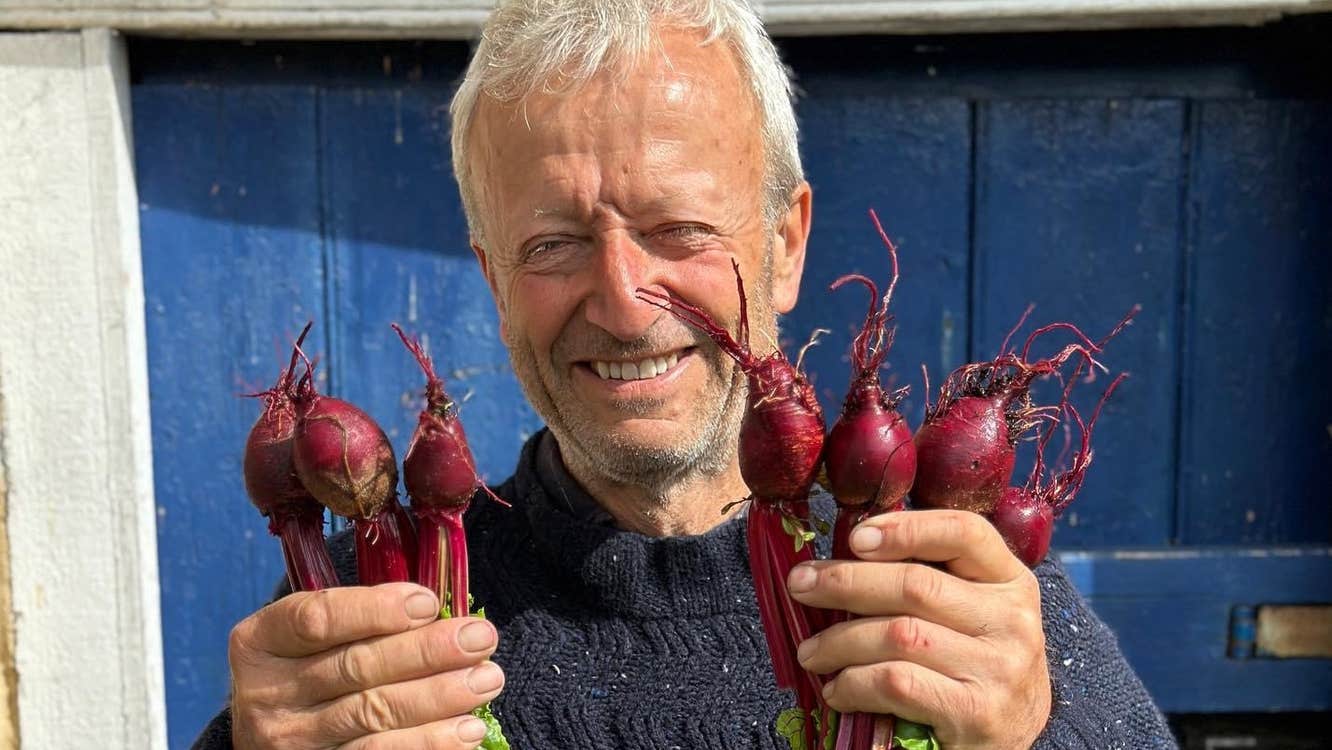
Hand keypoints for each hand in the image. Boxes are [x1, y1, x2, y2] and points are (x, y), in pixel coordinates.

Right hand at [228, 583, 503, 748]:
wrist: (276, 737)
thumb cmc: (310, 670)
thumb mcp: (315, 638)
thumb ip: (363, 619)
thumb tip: (439, 609)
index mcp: (261, 642)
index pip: (318, 619)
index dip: (376, 609)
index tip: (429, 602)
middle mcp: (266, 695)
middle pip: (356, 667)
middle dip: (427, 650)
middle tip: (480, 638)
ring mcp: (289, 743)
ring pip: (373, 714)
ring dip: (439, 696)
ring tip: (486, 679)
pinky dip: (429, 743)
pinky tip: (467, 729)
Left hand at [788, 510, 1049, 748]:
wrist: (1002, 748)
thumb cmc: (969, 674)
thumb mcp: (965, 619)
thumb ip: (925, 584)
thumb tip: (842, 557)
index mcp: (1011, 583)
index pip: (964, 533)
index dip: (906, 528)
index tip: (854, 537)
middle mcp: (1014, 621)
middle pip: (918, 584)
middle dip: (846, 581)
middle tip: (800, 586)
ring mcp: (1000, 669)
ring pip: (899, 634)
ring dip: (840, 641)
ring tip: (811, 653)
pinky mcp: (977, 714)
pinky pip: (897, 681)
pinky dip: (854, 683)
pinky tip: (837, 690)